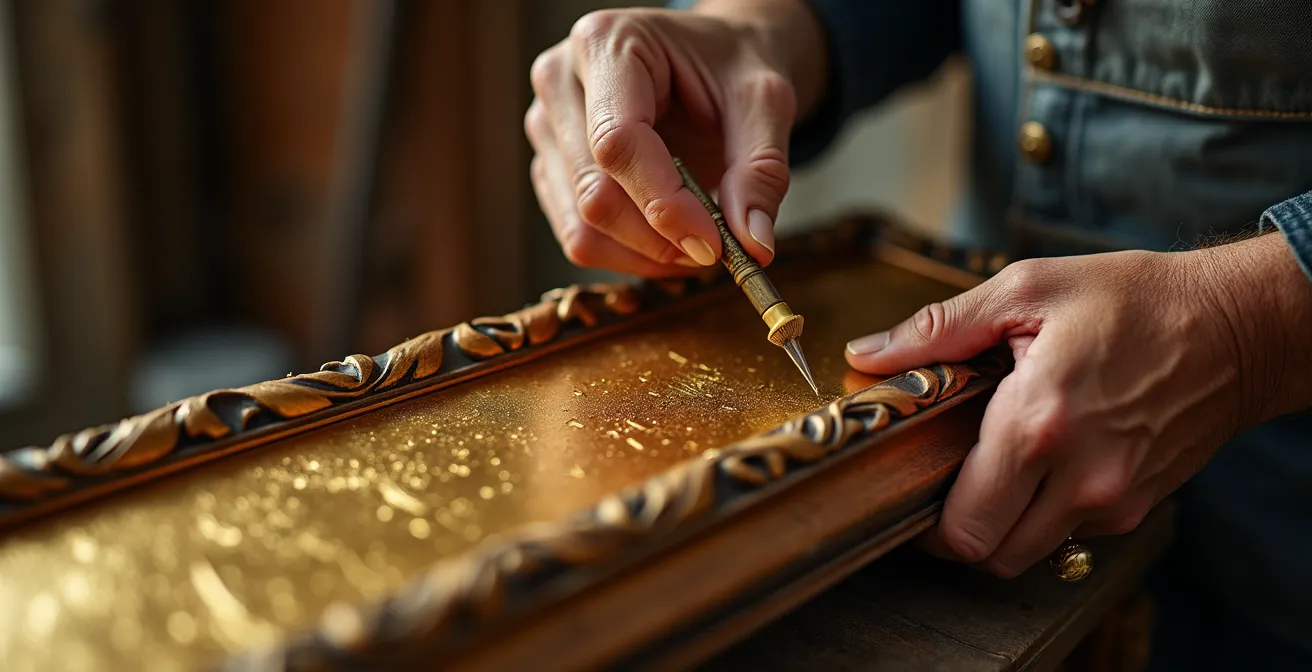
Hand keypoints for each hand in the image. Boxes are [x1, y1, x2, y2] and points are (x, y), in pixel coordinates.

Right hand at [525, 2, 825, 276]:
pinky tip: (672, 242)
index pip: (617, 142)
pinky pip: (580, 239)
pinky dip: (631, 257)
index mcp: (606, 43)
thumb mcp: (765, 101)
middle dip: (661, 240)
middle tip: (719, 251)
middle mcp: (560, 82)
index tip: (714, 244)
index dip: (664, 204)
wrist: (716, 56)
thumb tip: (753, 245)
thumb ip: (761, 169)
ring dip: (646, 257)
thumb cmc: (734, 65)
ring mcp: (548, 129)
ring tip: (700, 246)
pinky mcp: (552, 168)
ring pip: (582, 229)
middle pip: (595, 194)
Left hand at [844, 233, 1311, 576]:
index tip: (912, 490)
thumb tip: (868, 355)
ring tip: (992, 471)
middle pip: (991, 555)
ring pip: (1030, 553)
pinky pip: (1071, 534)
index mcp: (1039, 423)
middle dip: (955, 533)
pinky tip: (1043, 464)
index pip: (963, 524)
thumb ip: (938, 329)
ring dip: (1001, 527)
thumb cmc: (1134, 299)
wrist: (1240, 326)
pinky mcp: (1139, 506)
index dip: (925, 521)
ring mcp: (1115, 500)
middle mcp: (1080, 477)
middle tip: (942, 487)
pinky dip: (1045, 514)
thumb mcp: (1027, 289)